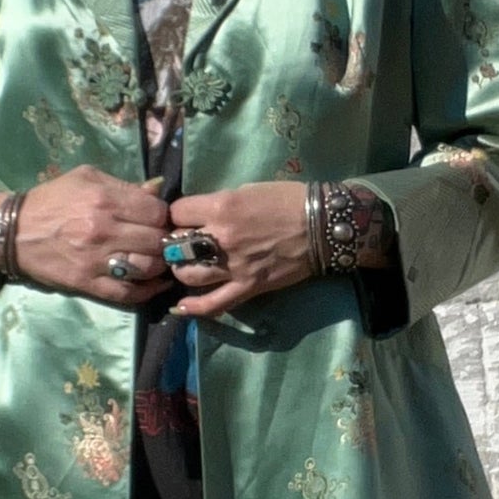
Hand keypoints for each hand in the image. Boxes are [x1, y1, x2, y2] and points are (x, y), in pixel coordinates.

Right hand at [0, 169, 171, 305]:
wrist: (14, 232)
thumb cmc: (52, 200)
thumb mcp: (86, 178)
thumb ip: (123, 185)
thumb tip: (158, 189)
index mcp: (104, 199)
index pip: (156, 211)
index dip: (163, 216)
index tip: (158, 219)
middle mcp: (103, 230)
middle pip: (157, 240)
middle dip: (163, 240)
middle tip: (161, 241)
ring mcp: (96, 260)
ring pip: (149, 268)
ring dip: (159, 265)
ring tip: (158, 260)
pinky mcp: (89, 284)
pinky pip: (129, 293)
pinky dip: (148, 291)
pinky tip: (156, 284)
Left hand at [162, 182, 315, 320]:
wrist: (323, 225)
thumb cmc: (287, 200)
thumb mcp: (248, 190)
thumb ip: (220, 203)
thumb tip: (200, 215)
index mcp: (221, 207)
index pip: (178, 212)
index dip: (178, 215)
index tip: (185, 218)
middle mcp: (221, 237)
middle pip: (177, 246)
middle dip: (175, 244)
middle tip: (182, 244)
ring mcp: (234, 266)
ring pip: (189, 275)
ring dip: (182, 270)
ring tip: (187, 266)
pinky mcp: (248, 286)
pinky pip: (215, 303)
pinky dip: (195, 308)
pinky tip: (182, 307)